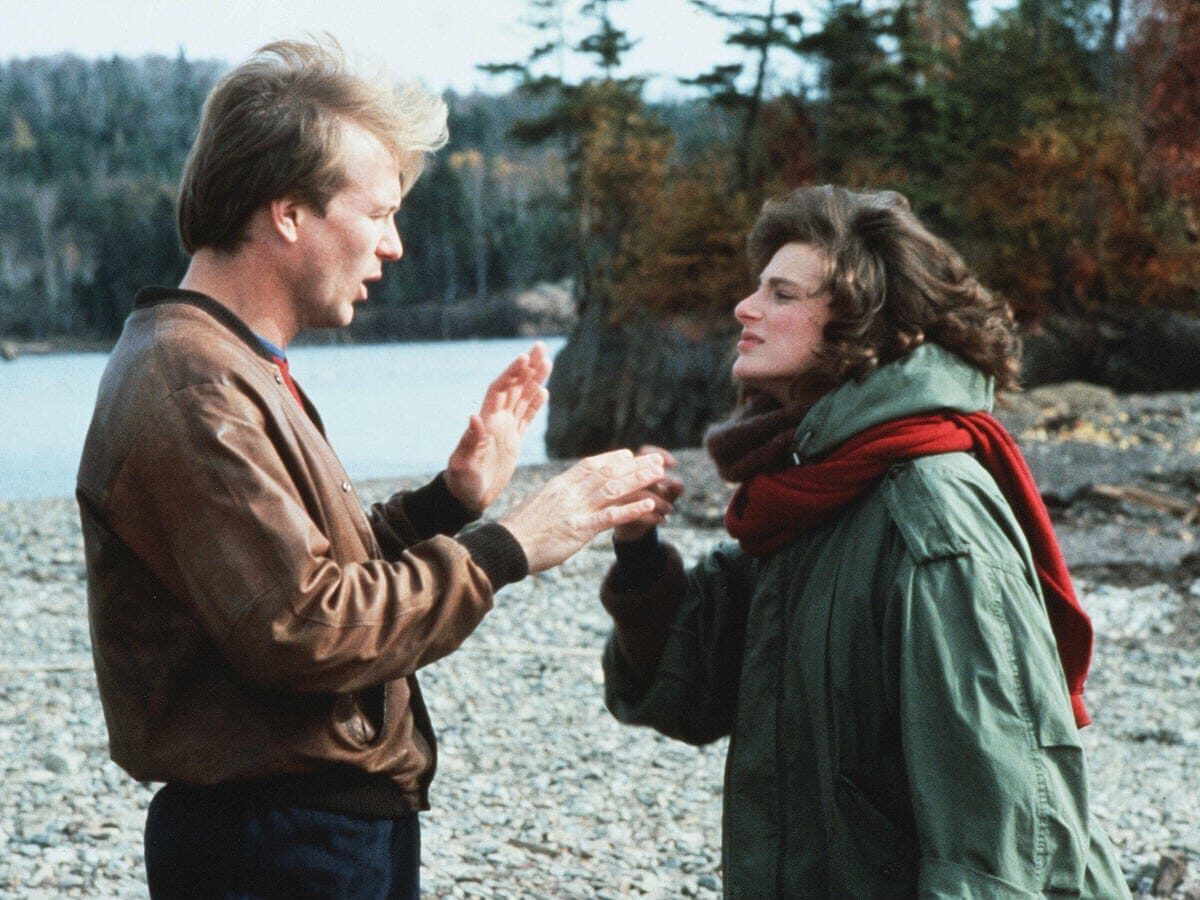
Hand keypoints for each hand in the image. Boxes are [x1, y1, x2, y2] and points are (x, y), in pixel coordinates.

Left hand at [445, 343, 550, 511]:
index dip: (512, 374)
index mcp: (486, 422)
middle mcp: (496, 421)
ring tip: (546, 360)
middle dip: (527, 367)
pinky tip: (544, 391)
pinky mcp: (513, 442)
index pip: (501, 390)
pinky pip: (526, 417)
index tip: (524, 357)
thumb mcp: (464, 463)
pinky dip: (535, 404)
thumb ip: (470, 440)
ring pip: (522, 398)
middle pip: (514, 387)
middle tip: (540, 347)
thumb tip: (474, 416)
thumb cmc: (462, 482)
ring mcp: (505, 430)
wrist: (467, 498)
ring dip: (534, 380)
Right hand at [501, 449, 665, 572]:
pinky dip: (631, 509)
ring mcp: (575, 509)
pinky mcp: (579, 529)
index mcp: (559, 484)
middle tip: (657, 460)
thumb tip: (563, 496)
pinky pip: (610, 516)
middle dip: (634, 465)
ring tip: (659, 474)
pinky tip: (649, 505)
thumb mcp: (538, 505)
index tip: (630, 454)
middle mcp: (569, 492)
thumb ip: (555, 498)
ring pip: (613, 489)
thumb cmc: (518, 530)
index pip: (590, 464)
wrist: (504, 545)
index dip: (613, 458)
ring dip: (638, 480)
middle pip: (608, 473)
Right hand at [613, 445, 683, 542]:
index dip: (660, 456)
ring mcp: (615, 497)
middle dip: (658, 478)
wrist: (630, 528)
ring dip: (659, 501)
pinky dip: (652, 517)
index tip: (674, 464)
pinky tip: (662, 520)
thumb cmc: (650, 504)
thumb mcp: (664, 496)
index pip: (644, 452)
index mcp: (631, 468)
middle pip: (638, 472)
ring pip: (638, 494)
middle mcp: (620, 479)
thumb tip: (680, 483)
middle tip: (672, 487)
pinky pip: (634, 515)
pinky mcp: (615, 516)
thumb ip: (673, 489)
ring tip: (670, 509)